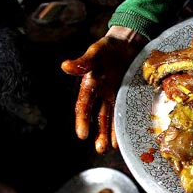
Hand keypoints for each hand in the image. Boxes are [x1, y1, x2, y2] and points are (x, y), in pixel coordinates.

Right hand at [61, 26, 145, 152]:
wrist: (126, 42)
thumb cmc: (107, 47)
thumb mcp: (95, 52)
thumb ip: (83, 62)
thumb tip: (65, 66)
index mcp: (90, 85)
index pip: (84, 106)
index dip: (82, 120)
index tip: (82, 135)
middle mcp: (101, 93)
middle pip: (98, 116)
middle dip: (98, 133)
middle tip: (100, 149)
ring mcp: (114, 95)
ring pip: (110, 117)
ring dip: (110, 133)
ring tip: (109, 148)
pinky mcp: (127, 94)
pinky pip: (124, 111)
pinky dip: (123, 123)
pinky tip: (126, 135)